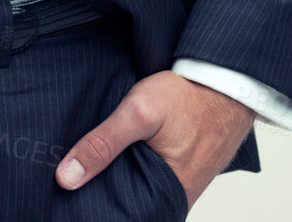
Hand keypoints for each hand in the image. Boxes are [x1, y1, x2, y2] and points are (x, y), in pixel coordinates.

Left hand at [54, 70, 254, 212]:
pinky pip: (148, 177)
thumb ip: (103, 144)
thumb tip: (66, 177)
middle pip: (126, 204)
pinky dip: (130, 167)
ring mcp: (178, 186)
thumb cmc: (187, 97)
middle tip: (71, 178)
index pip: (120, 216)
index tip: (69, 198)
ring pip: (136, 190)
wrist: (225, 83)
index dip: (94, 207)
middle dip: (102, 193)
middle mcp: (173, 200)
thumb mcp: (137, 112)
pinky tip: (112, 154)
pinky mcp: (178, 171)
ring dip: (115, 178)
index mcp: (165, 199)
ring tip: (87, 165)